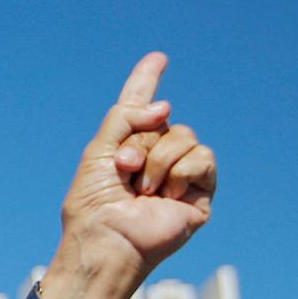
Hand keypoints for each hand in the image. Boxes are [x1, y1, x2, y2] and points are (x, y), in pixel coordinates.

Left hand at [60, 52, 217, 278]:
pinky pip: (203, 157)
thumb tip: (166, 108)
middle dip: (140, 142)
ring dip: (158, 160)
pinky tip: (165, 195)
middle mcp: (155, 157)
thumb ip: (125, 117)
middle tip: (124, 170)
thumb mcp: (99, 151)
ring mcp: (179, 173)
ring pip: (185, 136)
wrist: (107, 240)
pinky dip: (180, 171)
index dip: (148, 81)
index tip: (158, 58)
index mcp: (127, 146)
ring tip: (142, 189)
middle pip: (163, 122)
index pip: (140, 107)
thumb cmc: (94, 205)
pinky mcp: (200, 191)